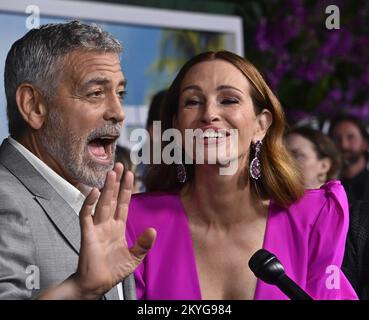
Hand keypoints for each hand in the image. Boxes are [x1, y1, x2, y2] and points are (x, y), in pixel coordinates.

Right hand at [72, 162, 155, 298]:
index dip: (127, 189)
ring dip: (106, 188)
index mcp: (118, 227)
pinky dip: (88, 203)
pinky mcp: (87, 234)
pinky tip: (93, 191)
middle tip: (119, 165)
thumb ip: (143, 244)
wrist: (97, 284)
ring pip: (102, 203)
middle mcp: (107, 224)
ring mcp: (97, 227)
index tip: (130, 174)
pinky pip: (86, 215)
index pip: (123, 203)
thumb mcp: (134, 257)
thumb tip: (153, 230)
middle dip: (116, 182)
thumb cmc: (113, 270)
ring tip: (111, 173)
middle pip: (112, 198)